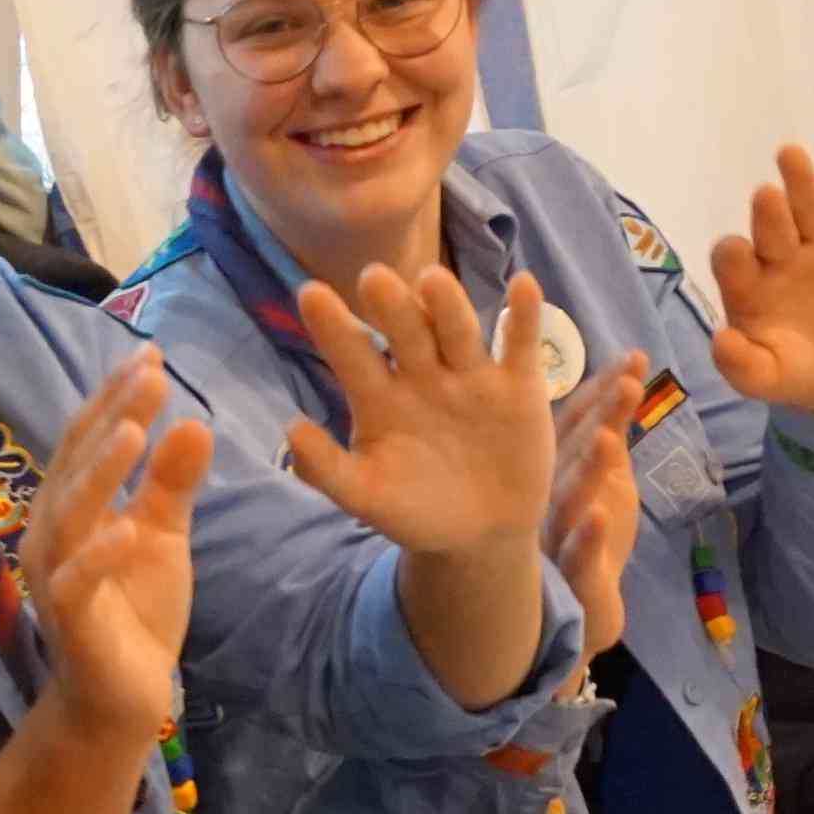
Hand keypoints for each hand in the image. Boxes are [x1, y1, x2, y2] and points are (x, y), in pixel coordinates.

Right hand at [15, 351, 214, 748]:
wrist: (120, 697)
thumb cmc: (134, 609)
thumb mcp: (162, 535)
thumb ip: (172, 483)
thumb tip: (193, 420)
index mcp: (73, 505)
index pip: (91, 439)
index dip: (118, 397)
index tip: (154, 354)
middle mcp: (53, 531)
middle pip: (78, 463)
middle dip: (112, 416)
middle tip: (149, 372)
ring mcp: (56, 575)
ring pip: (71, 514)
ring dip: (101, 473)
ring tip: (135, 431)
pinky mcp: (69, 620)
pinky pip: (78, 582)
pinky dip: (101, 554)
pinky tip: (129, 526)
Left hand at [277, 262, 563, 560]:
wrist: (481, 535)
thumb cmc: (413, 510)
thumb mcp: (365, 496)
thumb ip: (326, 468)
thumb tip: (290, 429)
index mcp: (377, 394)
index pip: (351, 353)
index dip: (333, 326)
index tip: (310, 294)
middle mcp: (421, 372)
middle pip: (405, 332)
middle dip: (391, 307)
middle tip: (373, 278)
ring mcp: (470, 374)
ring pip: (458, 331)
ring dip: (447, 306)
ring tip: (432, 280)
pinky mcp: (518, 384)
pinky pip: (520, 344)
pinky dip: (524, 316)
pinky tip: (524, 287)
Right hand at [546, 364, 645, 663]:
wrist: (579, 609)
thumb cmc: (589, 535)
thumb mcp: (607, 478)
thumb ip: (612, 434)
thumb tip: (628, 380)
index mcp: (559, 467)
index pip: (579, 421)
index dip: (605, 389)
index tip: (636, 357)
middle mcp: (550, 494)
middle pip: (573, 451)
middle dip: (599, 416)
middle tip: (626, 383)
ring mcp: (557, 534)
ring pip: (569, 498)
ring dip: (588, 469)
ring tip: (608, 439)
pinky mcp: (572, 575)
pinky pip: (577, 555)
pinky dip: (586, 537)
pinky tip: (598, 517)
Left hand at [706, 139, 813, 418]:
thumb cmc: (792, 369)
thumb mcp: (764, 377)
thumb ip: (740, 365)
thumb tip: (720, 339)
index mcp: (748, 282)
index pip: (732, 259)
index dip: (733, 254)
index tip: (737, 252)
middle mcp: (779, 253)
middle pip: (770, 224)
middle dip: (768, 212)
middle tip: (765, 197)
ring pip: (808, 205)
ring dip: (799, 179)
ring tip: (788, 153)